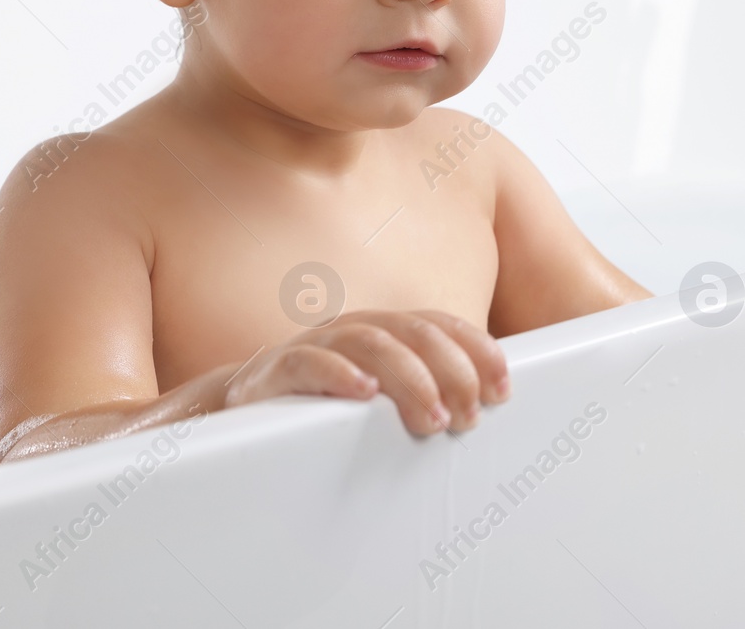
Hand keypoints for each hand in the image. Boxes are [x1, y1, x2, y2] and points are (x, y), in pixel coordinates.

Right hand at [221, 309, 509, 434]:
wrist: (242, 407)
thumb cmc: (326, 404)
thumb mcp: (382, 394)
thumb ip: (426, 391)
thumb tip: (486, 405)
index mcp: (384, 330)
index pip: (440, 325)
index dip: (477, 350)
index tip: (502, 388)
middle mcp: (355, 328)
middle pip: (414, 333)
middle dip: (451, 373)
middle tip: (468, 417)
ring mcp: (318, 344)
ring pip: (372, 343)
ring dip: (410, 379)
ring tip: (432, 418)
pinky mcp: (278, 369)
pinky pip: (310, 362)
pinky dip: (340, 373)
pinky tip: (365, 392)